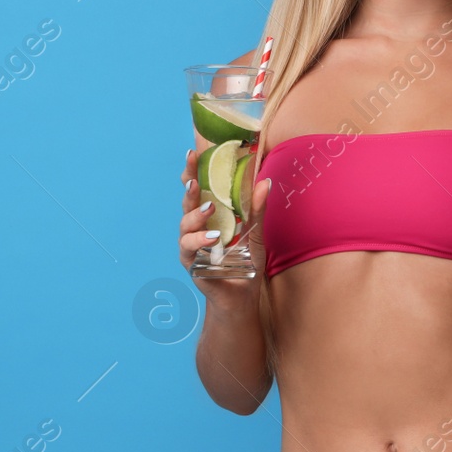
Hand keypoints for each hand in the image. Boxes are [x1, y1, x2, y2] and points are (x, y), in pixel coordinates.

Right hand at [179, 145, 273, 306]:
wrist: (242, 297)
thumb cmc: (246, 263)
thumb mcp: (256, 233)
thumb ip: (257, 209)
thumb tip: (265, 181)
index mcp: (211, 215)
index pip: (198, 188)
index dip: (193, 171)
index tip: (193, 154)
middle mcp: (197, 226)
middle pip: (187, 201)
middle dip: (188, 186)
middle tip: (193, 177)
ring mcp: (191, 244)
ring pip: (185, 224)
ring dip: (196, 214)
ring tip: (209, 208)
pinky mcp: (191, 263)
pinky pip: (189, 248)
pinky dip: (199, 241)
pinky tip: (213, 237)